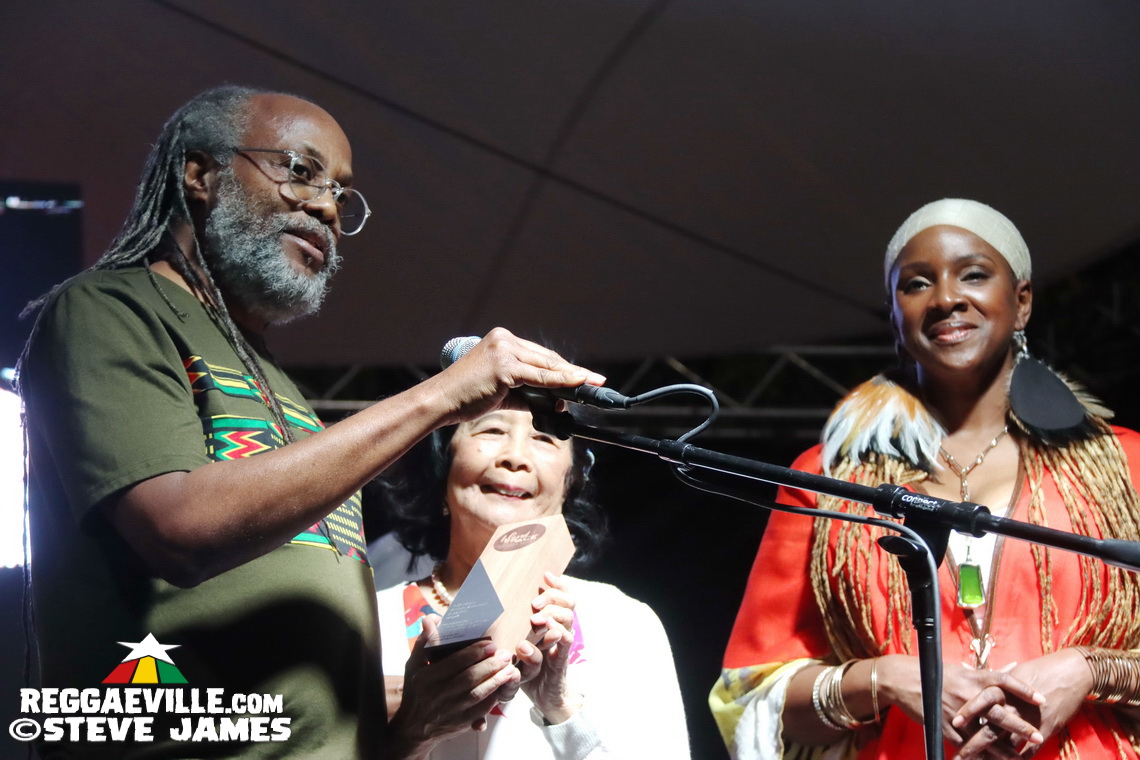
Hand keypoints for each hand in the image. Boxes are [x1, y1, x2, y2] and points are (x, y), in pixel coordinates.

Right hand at [388, 616, 521, 754]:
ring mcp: (449, 711)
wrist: (413, 729)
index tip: (490, 644)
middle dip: (489, 665)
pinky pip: (479, 711)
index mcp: (427, 678)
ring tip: (509, 669)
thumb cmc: (416, 691)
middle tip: (504, 655)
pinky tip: (502, 688)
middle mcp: (437, 695)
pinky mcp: (459, 724)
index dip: (474, 652)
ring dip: (495, 681)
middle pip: (468, 678)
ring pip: (476, 694)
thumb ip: (424, 642)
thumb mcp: (413, 666)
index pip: (454, 662)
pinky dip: (492, 699)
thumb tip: (430, 619)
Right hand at [436, 328, 605, 424]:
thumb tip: (555, 401)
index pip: (540, 356)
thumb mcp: (501, 392)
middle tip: (596, 380)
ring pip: (546, 366)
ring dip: (572, 377)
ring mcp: (504, 350)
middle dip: (573, 372)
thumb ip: (528, 393)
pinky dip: (561, 381)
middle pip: (547, 358)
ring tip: (593, 384)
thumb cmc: (466, 397)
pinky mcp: (504, 366)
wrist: (441, 401)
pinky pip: (539, 376)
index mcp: (502, 340)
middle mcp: (504, 339)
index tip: (582, 376)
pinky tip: (577, 384)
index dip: (563, 368)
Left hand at [516, 572, 581, 723]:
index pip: (562, 596)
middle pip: (569, 603)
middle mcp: (560, 629)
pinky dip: (558, 635)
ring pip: (567, 620)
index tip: (546, 575)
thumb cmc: (528, 666)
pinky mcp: (560, 660)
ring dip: (552, 614)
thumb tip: (495, 602)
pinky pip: (564, 643)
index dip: (558, 584)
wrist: (543, 696)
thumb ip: (513, 627)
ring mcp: (562, 644)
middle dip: (553, 597)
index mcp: (552, 621)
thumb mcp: (519, 641)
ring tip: (536, 618)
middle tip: (535, 603)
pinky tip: (549, 632)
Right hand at [877, 656, 1043, 757]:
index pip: (1003, 680)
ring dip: (1004, 749)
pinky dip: (979, 755)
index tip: (1042, 700)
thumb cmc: (932, 672)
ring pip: (985, 734)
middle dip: (1020, 727)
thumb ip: (984, 675)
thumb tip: (1011, 669)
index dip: (1024, 689)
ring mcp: (956, 712)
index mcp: (972, 677)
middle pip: (999, 712)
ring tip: (1019, 758)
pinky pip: (966, 745)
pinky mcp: (945, 727)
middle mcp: (967, 694)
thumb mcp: (959, 670)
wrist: (902, 680)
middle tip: (1038, 736)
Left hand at [952, 649, 1092, 757]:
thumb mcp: (1014, 673)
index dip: (967, 714)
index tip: (955, 724)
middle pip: (990, 729)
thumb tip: (975, 679)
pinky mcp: (1044, 731)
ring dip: (993, 758)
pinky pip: (1028, 751)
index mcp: (1003, 689)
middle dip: (974, 745)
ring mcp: (1029, 721)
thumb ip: (995, 680)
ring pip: (1007, 744)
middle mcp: (1014, 707)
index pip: (980, 703)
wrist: (1071, 673)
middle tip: (960, 757)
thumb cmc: (1041, 670)